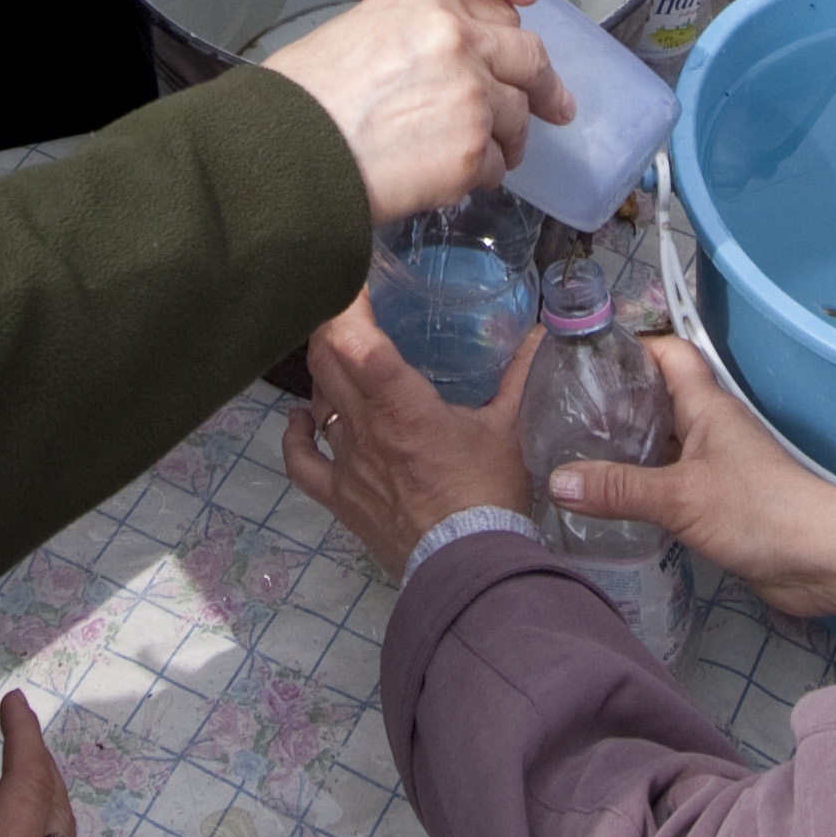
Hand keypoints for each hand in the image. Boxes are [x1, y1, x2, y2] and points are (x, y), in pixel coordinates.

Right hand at [259, 0, 559, 214]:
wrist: (285, 153)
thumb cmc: (303, 101)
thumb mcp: (356, 29)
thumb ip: (411, 28)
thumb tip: (447, 51)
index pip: (493, 6)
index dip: (505, 36)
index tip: (515, 51)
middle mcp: (456, 36)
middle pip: (528, 55)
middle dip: (542, 84)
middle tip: (554, 103)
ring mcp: (472, 93)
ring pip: (518, 115)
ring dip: (506, 139)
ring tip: (483, 157)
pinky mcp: (474, 149)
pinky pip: (498, 164)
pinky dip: (481, 176)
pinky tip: (452, 179)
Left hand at [280, 300, 537, 574]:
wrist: (468, 565)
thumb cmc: (489, 495)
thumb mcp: (510, 428)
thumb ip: (521, 375)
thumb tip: (540, 332)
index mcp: (402, 404)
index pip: (354, 339)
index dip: (343, 300)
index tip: (349, 271)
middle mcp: (364, 426)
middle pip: (323, 358)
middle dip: (330, 323)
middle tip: (349, 305)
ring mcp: (345, 461)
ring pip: (316, 399)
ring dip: (325, 372)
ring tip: (344, 359)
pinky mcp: (338, 495)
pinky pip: (301, 460)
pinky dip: (296, 433)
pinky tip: (303, 417)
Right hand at [536, 336, 835, 615]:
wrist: (816, 559)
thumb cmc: (757, 509)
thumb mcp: (679, 496)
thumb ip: (618, 489)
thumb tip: (556, 481)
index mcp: (706, 405)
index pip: (668, 353)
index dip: (631, 346)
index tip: (586, 358)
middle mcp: (710, 426)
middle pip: (658, 397)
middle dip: (617, 400)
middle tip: (566, 412)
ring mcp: (714, 463)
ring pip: (662, 441)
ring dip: (627, 445)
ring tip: (576, 451)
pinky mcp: (715, 499)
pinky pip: (670, 479)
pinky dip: (641, 482)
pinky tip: (610, 496)